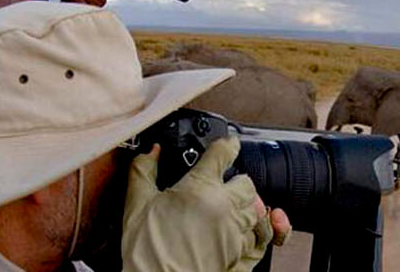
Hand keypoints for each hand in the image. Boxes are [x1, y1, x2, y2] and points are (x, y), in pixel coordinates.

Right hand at [122, 138, 291, 271]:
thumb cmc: (147, 254)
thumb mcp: (135, 206)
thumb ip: (143, 172)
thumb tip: (150, 152)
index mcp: (200, 188)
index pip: (222, 153)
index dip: (226, 144)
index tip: (228, 143)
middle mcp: (225, 207)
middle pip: (246, 182)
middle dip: (236, 180)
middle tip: (221, 185)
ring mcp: (237, 232)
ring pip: (257, 208)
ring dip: (247, 205)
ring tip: (230, 207)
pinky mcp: (242, 254)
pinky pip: (264, 236)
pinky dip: (262, 228)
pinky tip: (253, 225)